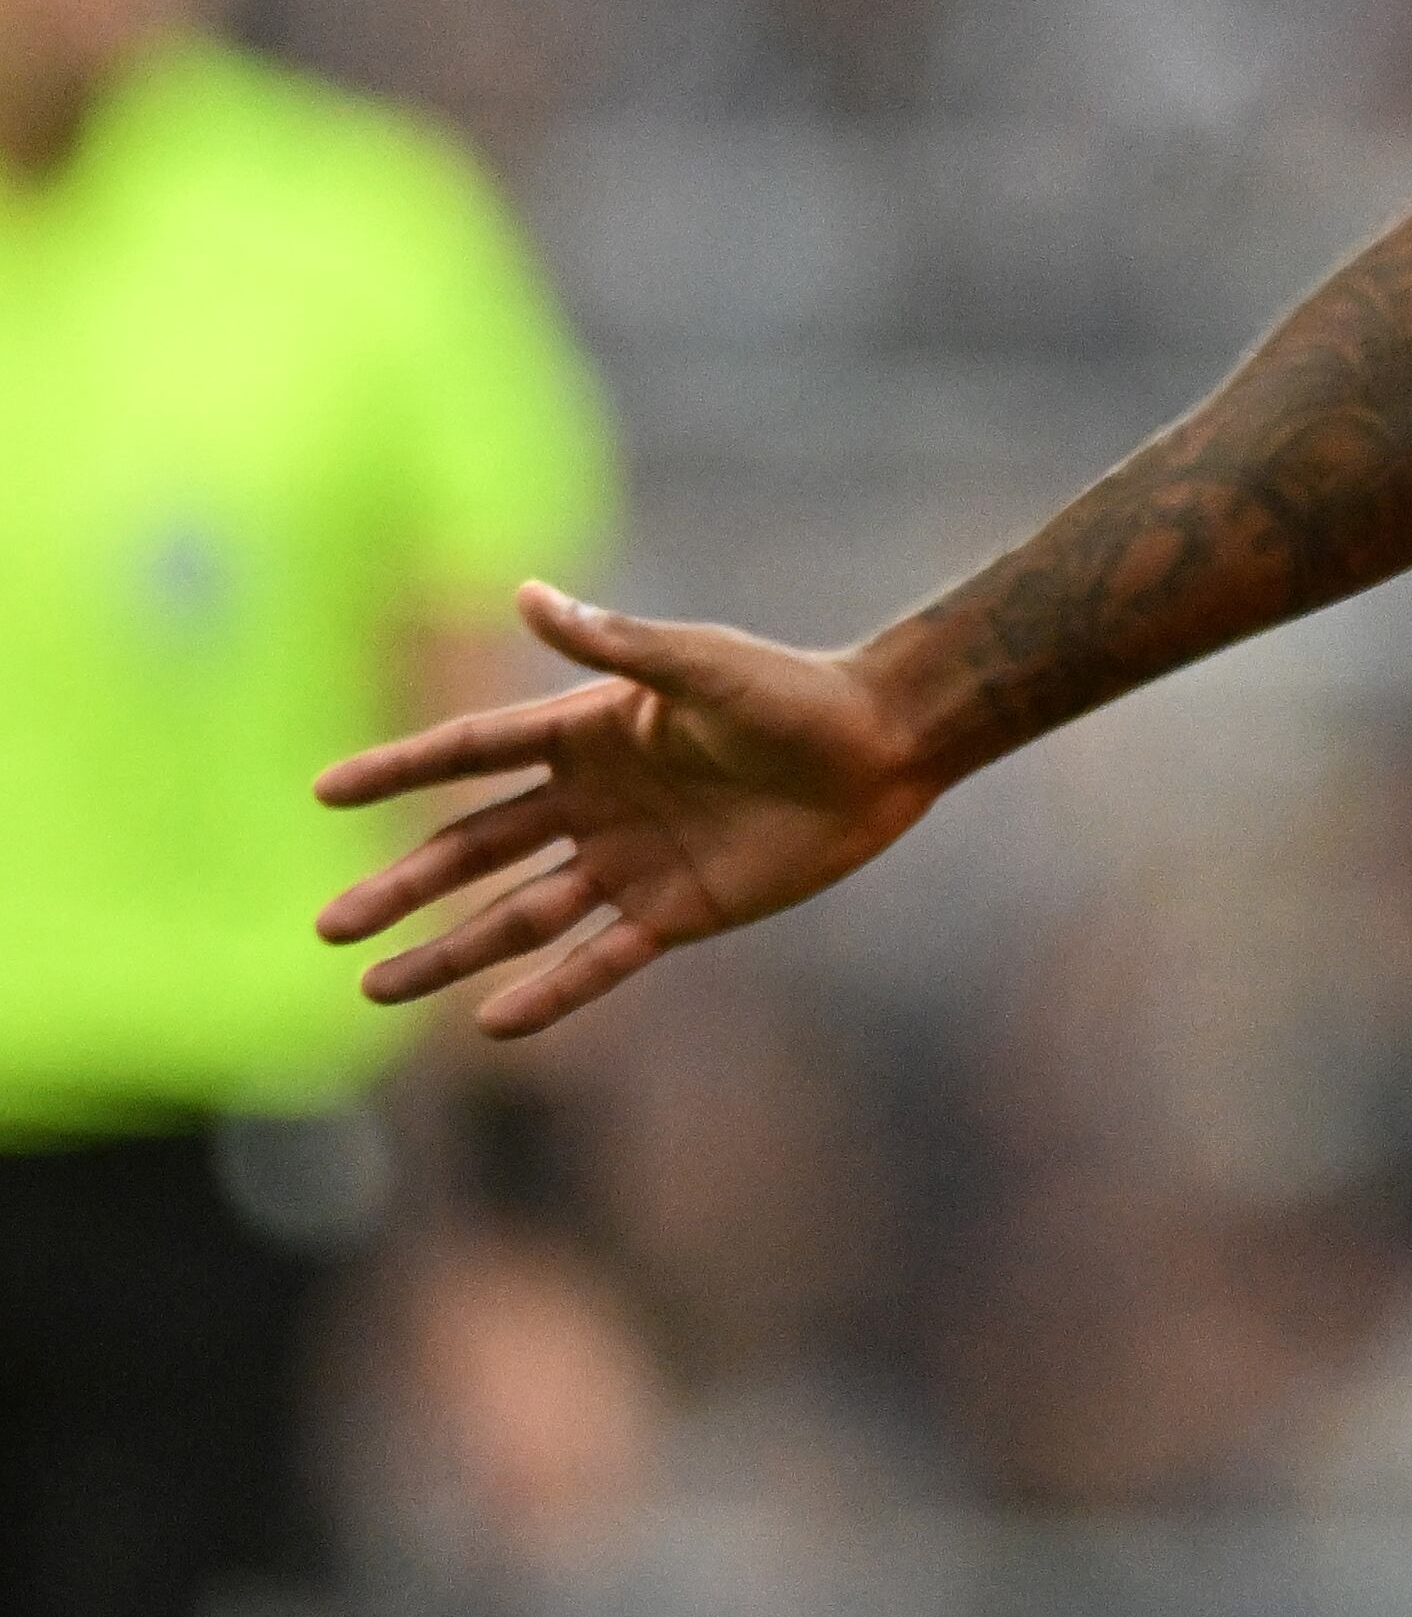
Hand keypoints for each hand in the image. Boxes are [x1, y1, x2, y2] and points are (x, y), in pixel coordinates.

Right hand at [315, 586, 936, 1036]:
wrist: (882, 747)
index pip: (472, 754)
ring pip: (519, 913)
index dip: (400, 771)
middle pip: (475, 849)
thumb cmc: (793, 691)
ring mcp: (631, 858)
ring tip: (377, 991)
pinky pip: (598, 958)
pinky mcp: (677, 910)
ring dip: (452, 952)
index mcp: (588, 730)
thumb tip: (526, 593)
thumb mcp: (699, 666)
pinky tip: (492, 1022)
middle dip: (403, 887)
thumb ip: (615, 642)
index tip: (323, 791)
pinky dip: (549, 991)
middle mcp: (595, 799)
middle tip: (330, 926)